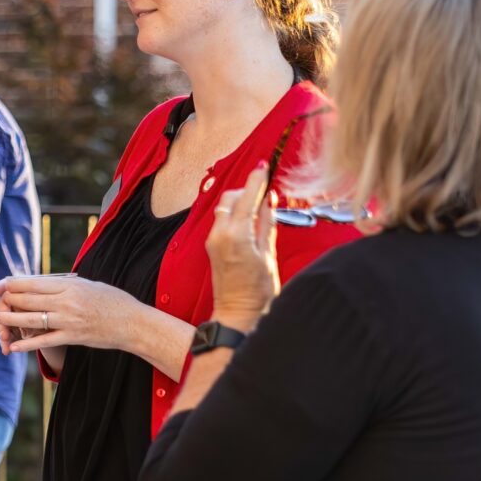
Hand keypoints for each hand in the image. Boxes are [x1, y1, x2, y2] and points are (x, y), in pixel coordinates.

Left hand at [0, 272, 140, 355]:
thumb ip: (65, 285)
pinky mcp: (73, 337)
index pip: (33, 282)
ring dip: (11, 319)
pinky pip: (45, 341)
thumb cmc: (112, 301)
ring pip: (32, 319)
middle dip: (8, 300)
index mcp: (69, 285)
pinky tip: (13, 346)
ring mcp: (69, 320)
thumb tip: (42, 283)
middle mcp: (67, 301)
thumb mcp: (88, 285)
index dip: (12, 284)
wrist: (133, 323)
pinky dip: (27, 344)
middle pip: (29, 299)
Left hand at [205, 169, 280, 328]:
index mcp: (237, 235)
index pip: (248, 197)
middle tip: (267, 189)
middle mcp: (220, 234)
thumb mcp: (269, 255)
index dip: (257, 179)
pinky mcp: (211, 246)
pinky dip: (235, 213)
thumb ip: (267, 223)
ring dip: (241, 200)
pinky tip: (250, 220)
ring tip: (260, 206)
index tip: (265, 165)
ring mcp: (213, 240)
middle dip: (248, 189)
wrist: (237, 315)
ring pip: (225, 206)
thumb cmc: (258, 292)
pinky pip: (223, 219)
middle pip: (232, 197)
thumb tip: (269, 199)